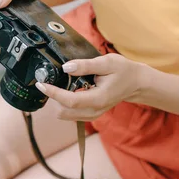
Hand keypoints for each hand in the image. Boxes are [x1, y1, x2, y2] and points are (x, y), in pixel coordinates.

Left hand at [35, 54, 149, 121]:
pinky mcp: (90, 114)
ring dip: (58, 102)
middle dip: (53, 98)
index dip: (53, 93)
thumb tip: (66, 68)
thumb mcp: (107, 62)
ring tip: (57, 85)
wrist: (136, 83)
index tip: (41, 84)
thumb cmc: (124, 71)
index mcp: (98, 99)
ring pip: (65, 114)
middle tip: (48, 81)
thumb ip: (85, 66)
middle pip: (64, 111)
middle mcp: (94, 111)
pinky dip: (64, 104)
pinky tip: (66, 90)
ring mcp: (92, 115)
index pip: (70, 101)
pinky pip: (71, 113)